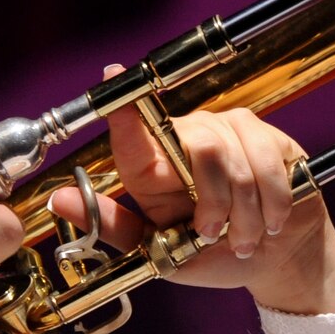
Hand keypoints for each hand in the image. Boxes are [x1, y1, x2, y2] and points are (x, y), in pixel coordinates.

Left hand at [48, 69, 334, 313]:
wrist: (274, 261)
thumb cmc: (214, 254)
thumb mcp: (161, 252)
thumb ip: (115, 226)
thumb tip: (60, 199)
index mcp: (155, 166)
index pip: (135, 129)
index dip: (125, 103)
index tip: (113, 73)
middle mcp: (189, 138)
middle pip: (200, 149)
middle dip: (212, 204)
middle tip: (215, 234)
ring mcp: (230, 132)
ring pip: (233, 160)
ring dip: (243, 213)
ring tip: (243, 237)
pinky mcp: (268, 137)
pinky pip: (266, 163)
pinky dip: (270, 203)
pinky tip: (270, 222)